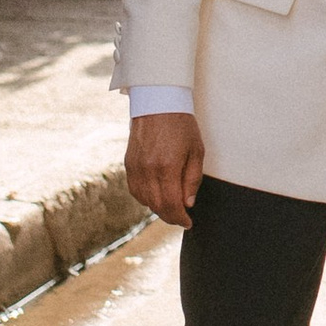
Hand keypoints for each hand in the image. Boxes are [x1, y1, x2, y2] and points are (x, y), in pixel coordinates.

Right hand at [126, 109, 204, 229]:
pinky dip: (145, 198)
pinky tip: (156, 196)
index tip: (188, 223)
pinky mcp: (128, 164)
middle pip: (157, 206)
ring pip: (145, 200)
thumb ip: (192, 179)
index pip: (171, 205)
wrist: (158, 103)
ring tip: (171, 207)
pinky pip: (135, 190)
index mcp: (167, 167)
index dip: (180, 218)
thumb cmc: (181, 125)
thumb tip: (188, 203)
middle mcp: (148, 170)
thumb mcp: (196, 151)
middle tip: (182, 218)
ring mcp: (135, 167)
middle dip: (171, 216)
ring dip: (158, 208)